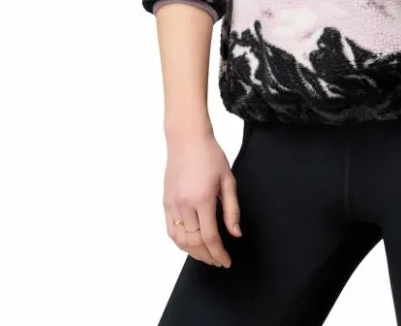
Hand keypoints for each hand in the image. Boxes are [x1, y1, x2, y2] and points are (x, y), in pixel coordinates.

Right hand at [163, 126, 241, 266]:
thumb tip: (235, 234)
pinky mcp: (165, 202)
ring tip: (206, 255)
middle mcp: (185, 204)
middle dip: (207, 257)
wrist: (187, 139)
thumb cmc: (210, 155)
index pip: (210, 237)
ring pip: (180, 240)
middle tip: (218, 261)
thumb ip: (232, 209)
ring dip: (193, 253)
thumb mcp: (228, 179)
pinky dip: (180, 243)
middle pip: (194, 243)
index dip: (219, 253)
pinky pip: (170, 230)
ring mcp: (172, 204)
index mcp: (203, 198)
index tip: (226, 261)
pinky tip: (191, 244)